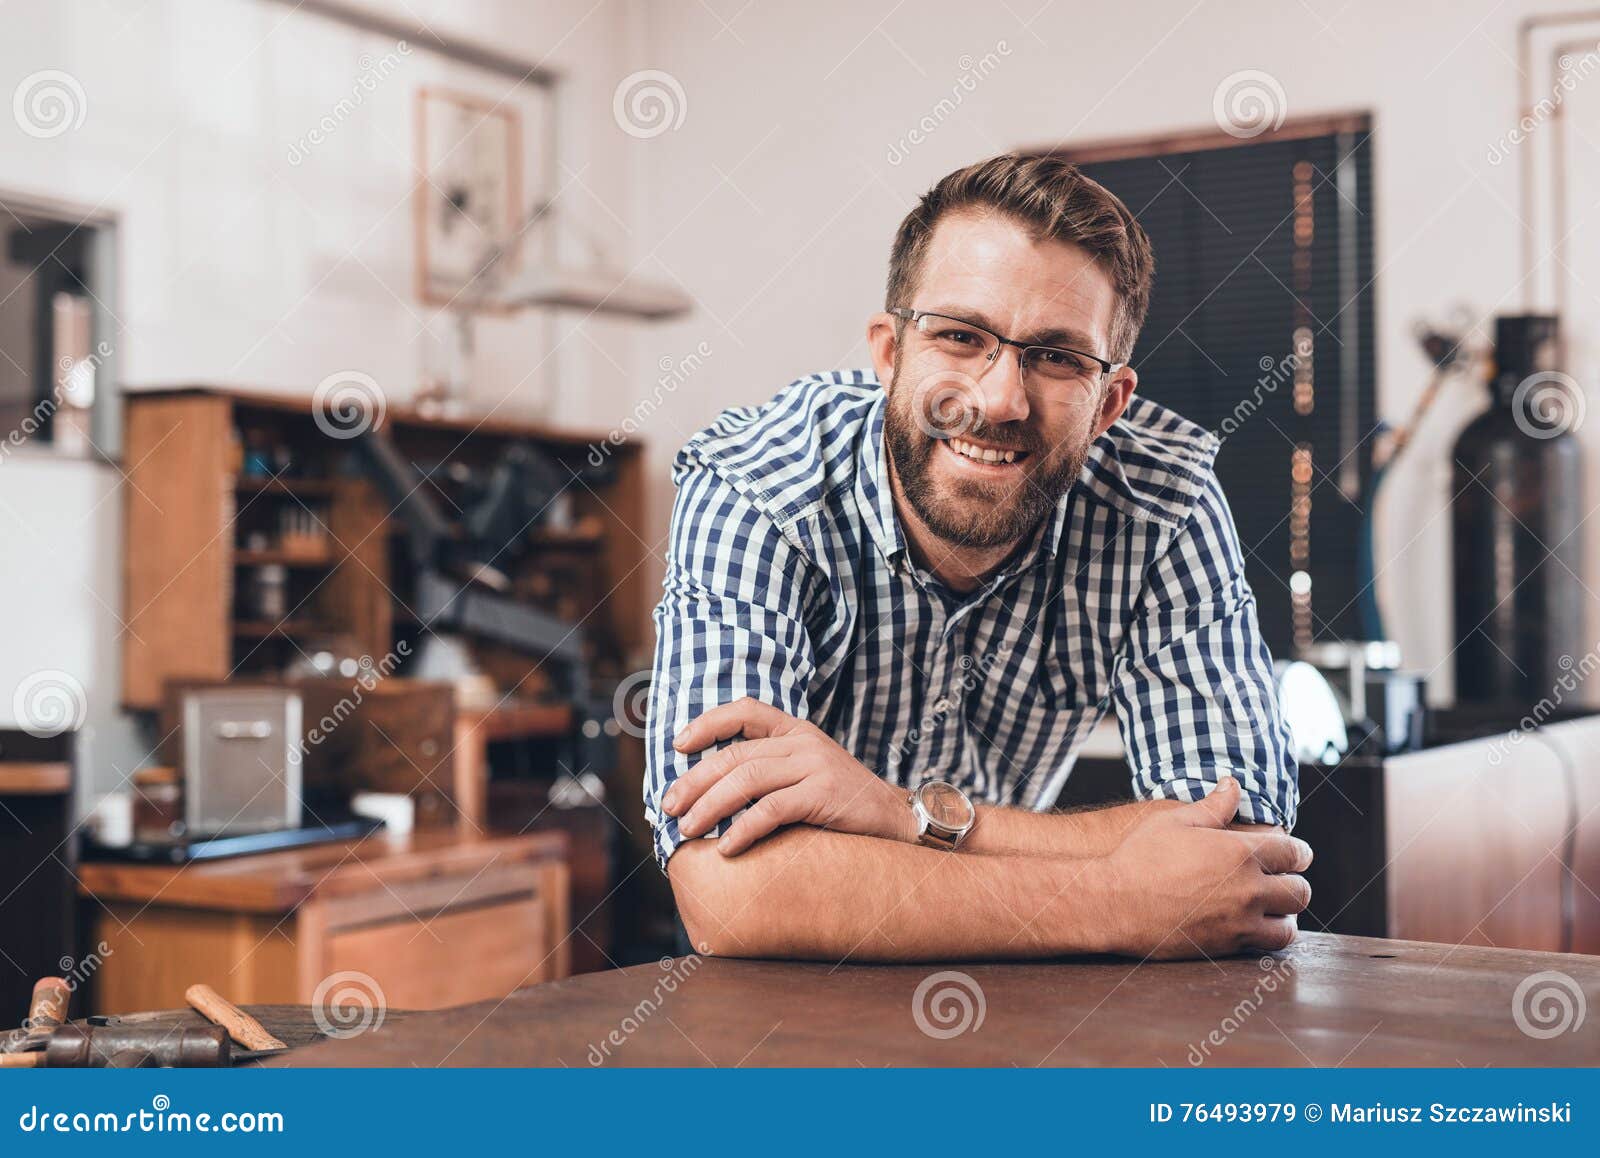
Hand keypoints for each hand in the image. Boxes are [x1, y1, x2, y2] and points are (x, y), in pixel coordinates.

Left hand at [663, 697, 914, 854]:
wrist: (896, 820)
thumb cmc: (843, 805)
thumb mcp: (807, 774)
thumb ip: (771, 772)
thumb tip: (713, 791)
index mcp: (796, 730)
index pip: (746, 710)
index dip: (708, 723)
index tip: (678, 745)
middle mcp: (804, 742)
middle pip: (737, 753)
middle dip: (696, 780)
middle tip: (669, 806)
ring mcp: (815, 765)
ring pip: (748, 778)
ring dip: (710, 805)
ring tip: (687, 829)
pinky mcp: (824, 794)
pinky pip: (772, 808)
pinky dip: (744, 828)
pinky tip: (726, 847)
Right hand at [1096, 777, 1312, 958]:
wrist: (1115, 902)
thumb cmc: (1140, 857)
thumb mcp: (1175, 821)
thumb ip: (1213, 806)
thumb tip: (1233, 786)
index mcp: (1239, 852)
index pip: (1293, 851)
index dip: (1298, 851)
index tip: (1295, 853)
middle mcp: (1248, 888)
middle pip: (1299, 890)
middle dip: (1295, 882)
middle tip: (1283, 879)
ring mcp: (1240, 920)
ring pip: (1289, 924)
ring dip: (1285, 913)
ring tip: (1273, 907)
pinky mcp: (1228, 945)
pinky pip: (1267, 945)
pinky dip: (1269, 935)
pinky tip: (1256, 926)